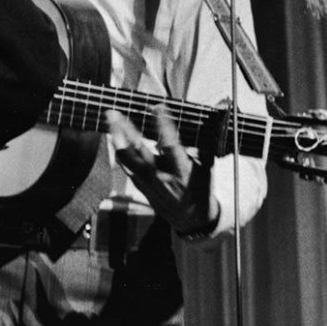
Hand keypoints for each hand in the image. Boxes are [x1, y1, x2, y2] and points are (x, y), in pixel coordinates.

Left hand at [105, 106, 219, 235]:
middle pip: (139, 151)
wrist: (192, 218)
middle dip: (126, 130)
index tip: (157, 107)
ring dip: (117, 138)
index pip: (171, 145)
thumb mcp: (207, 166)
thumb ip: (205, 142)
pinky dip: (120, 150)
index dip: (163, 126)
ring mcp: (148, 182)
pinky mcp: (140, 186)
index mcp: (182, 170)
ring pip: (127, 159)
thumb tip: (216, 113)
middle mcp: (161, 177)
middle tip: (115, 113)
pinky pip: (126, 166)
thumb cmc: (201, 187)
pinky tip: (114, 136)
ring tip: (110, 120)